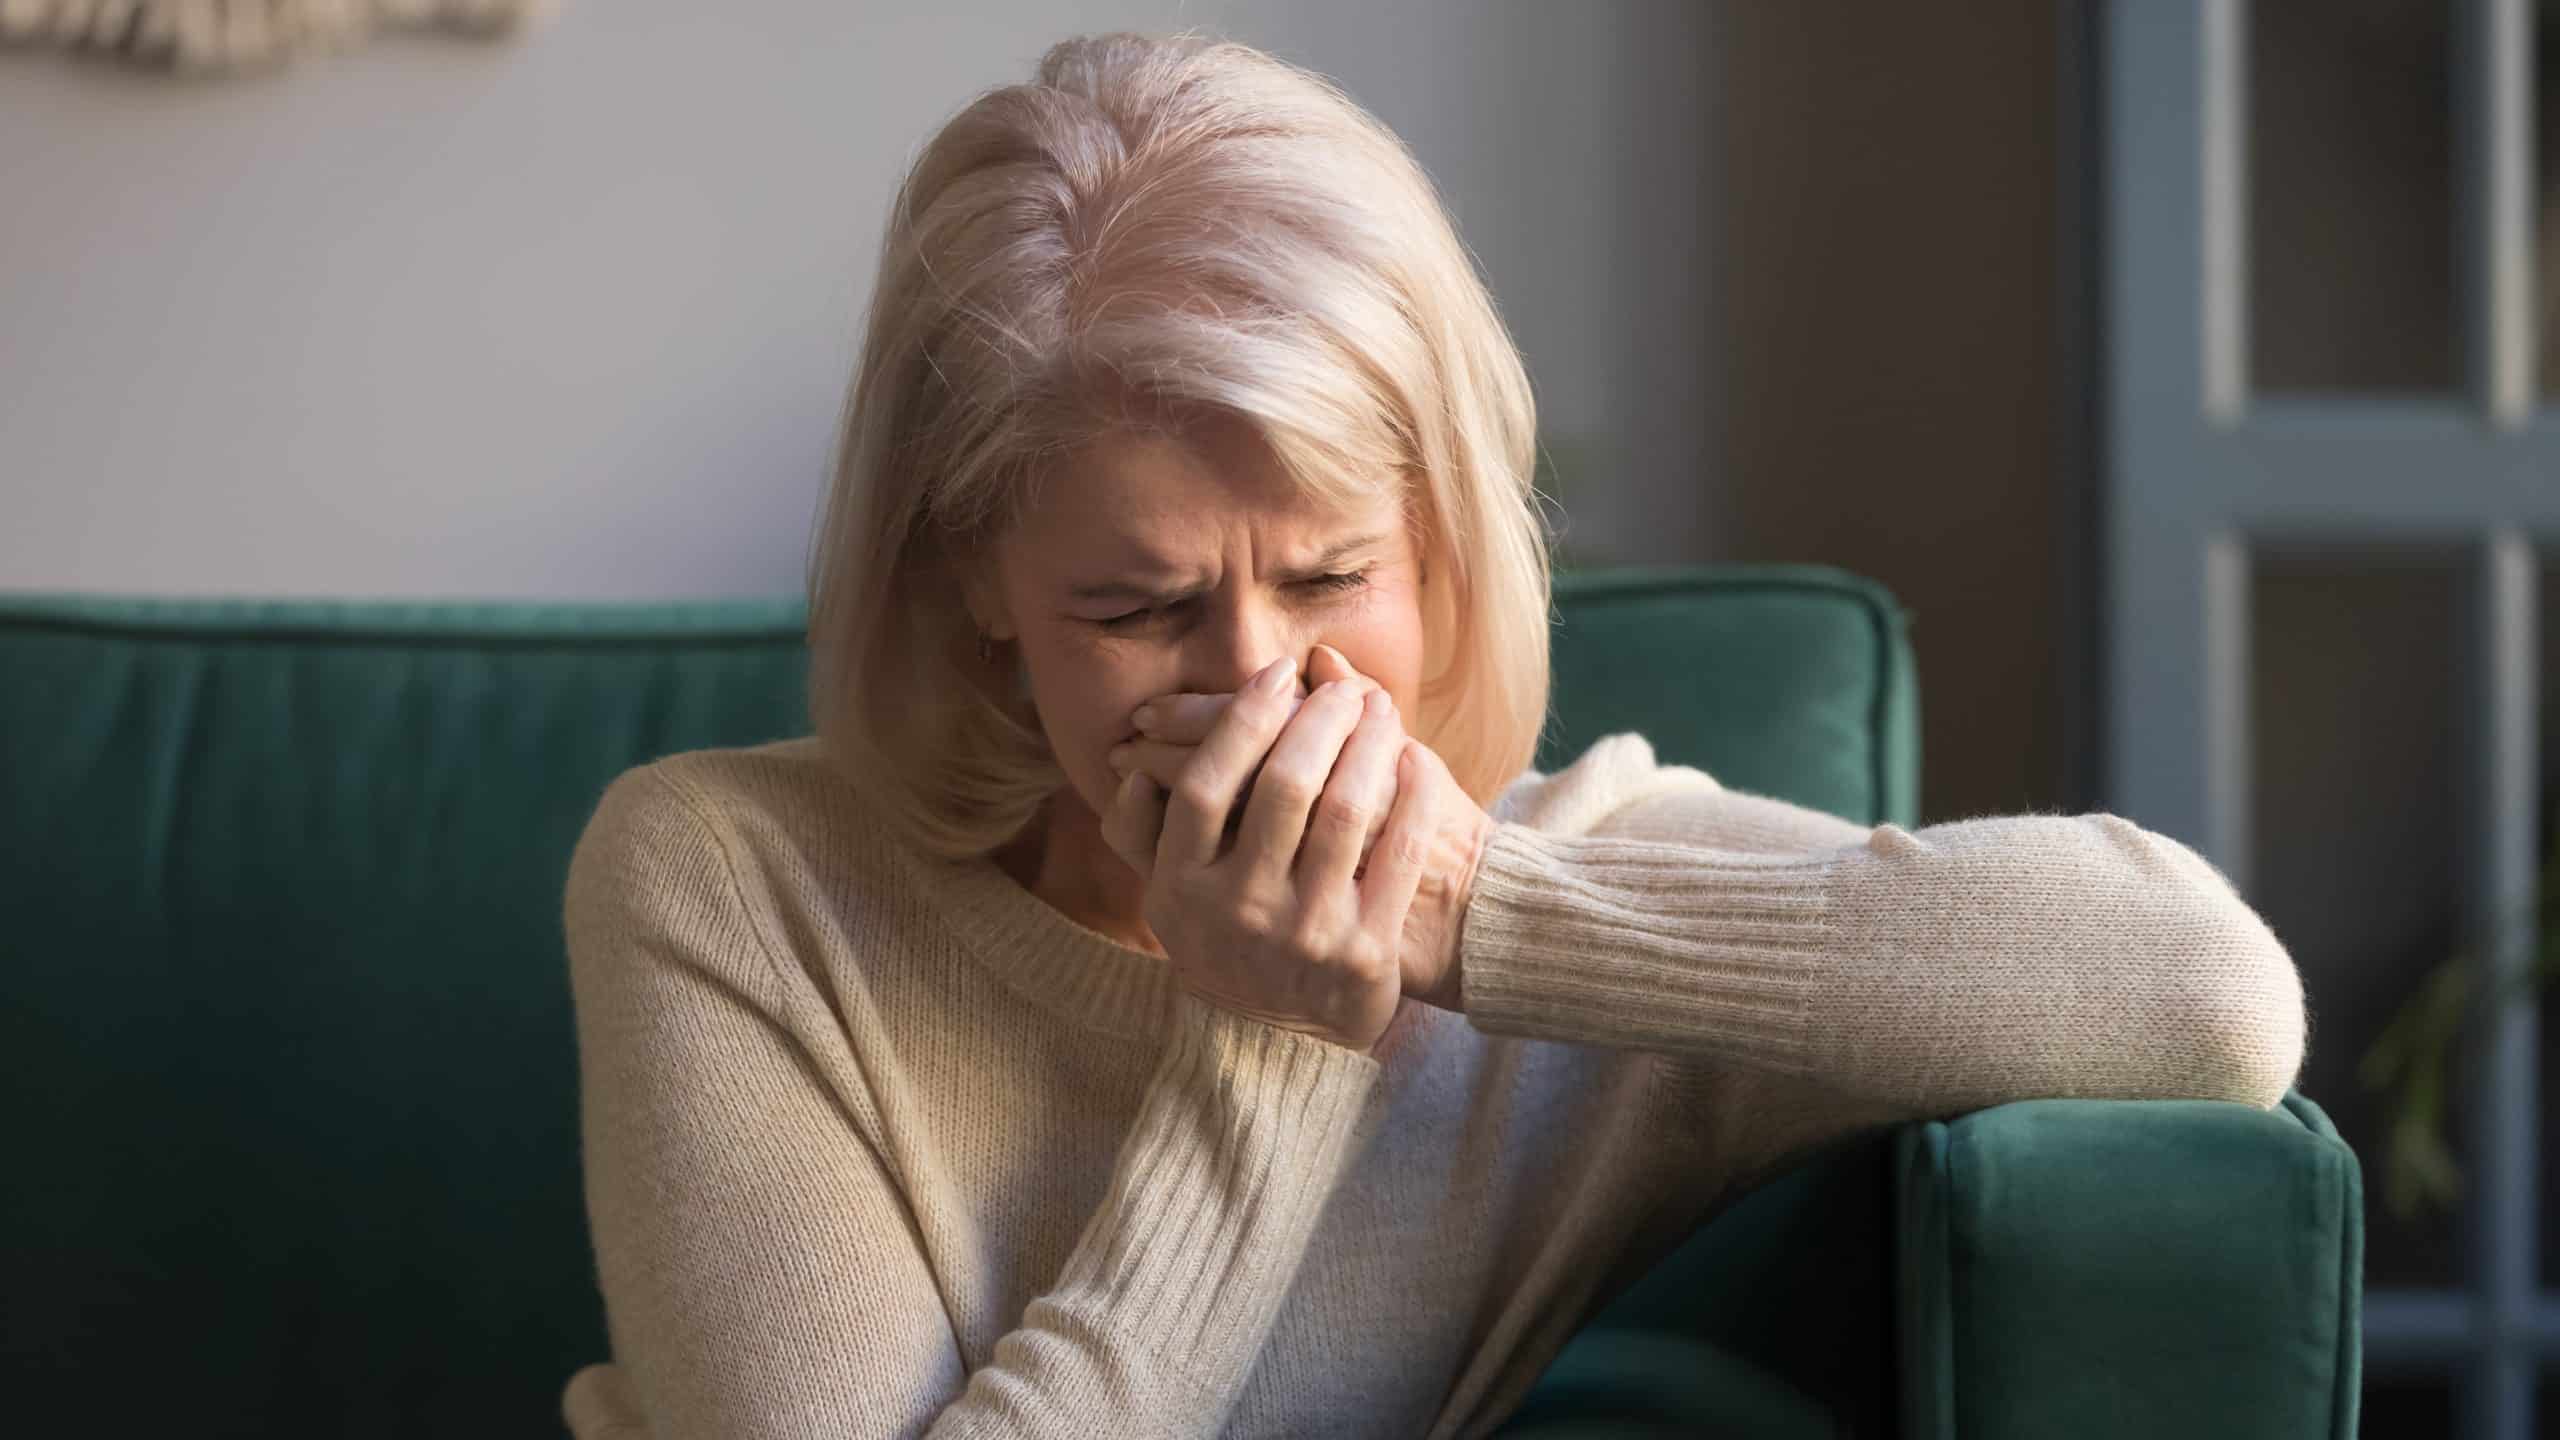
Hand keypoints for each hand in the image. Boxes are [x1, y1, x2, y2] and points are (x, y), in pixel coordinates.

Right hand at [1108, 646, 1496, 1014]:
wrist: (1282, 1045)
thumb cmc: (1223, 946)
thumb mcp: (1166, 900)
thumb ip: (1141, 835)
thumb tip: (1136, 771)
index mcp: (1182, 890)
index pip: (1207, 785)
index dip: (1243, 719)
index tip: (1277, 676)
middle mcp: (1241, 913)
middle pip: (1283, 786)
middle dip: (1320, 719)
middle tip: (1343, 690)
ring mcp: (1306, 935)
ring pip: (1346, 810)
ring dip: (1371, 743)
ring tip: (1382, 710)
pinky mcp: (1366, 954)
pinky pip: (1397, 854)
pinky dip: (1412, 797)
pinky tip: (1415, 760)